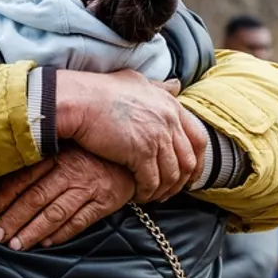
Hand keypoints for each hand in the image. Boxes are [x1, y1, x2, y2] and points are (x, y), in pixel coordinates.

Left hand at [0, 146, 135, 249]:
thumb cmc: (92, 155)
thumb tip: (7, 181)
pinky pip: (80, 222)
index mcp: (58, 155)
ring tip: (16, 245)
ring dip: (33, 231)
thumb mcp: (67, 149)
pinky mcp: (104, 202)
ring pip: (55, 213)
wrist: (133, 158)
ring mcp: (89, 188)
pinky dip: (62, 234)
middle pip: (36, 198)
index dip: (4, 194)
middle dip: (13, 218)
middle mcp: (72, 171)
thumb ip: (42, 162)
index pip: (25, 176)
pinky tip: (46, 243)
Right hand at [54, 70, 207, 202]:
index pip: (198, 139)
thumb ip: (159, 87)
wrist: (79, 100)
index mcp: (171, 105)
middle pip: (188, 160)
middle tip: (170, 191)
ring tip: (152, 196)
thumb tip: (176, 86)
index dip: (197, 161)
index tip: (190, 175)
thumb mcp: (136, 81)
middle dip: (181, 181)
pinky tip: (138, 195)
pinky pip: (151, 182)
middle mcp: (169, 121)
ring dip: (163, 190)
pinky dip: (147, 193)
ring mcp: (157, 137)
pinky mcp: (141, 152)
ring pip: (172, 175)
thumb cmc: (100, 90)